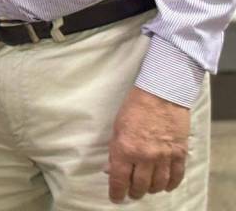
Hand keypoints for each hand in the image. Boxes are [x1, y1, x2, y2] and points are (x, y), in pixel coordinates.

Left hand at [107, 86, 190, 202]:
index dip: (116, 192)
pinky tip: (165, 186)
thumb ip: (115, 150)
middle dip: (134, 192)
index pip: (119, 180)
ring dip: (151, 190)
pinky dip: (170, 184)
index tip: (115, 197)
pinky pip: (176, 177)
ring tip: (147, 189)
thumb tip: (112, 169)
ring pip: (158, 184)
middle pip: (140, 186)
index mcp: (125, 149)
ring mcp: (164, 157)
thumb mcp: (117, 128)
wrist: (161, 94)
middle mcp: (144, 157)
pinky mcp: (179, 154)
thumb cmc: (134, 107)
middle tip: (131, 192)